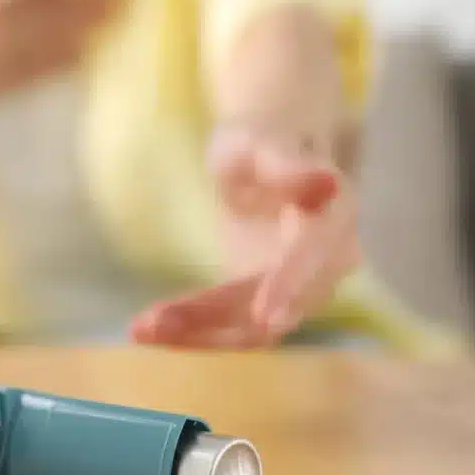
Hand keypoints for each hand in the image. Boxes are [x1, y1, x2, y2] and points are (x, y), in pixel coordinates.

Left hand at [130, 122, 360, 347]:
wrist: (263, 161)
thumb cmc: (262, 141)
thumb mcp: (263, 144)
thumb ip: (288, 167)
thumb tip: (327, 183)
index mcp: (332, 220)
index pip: (312, 259)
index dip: (290, 286)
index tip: (264, 317)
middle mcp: (325, 266)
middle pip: (276, 306)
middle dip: (218, 318)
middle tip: (156, 322)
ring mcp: (296, 293)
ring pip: (250, 329)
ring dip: (197, 333)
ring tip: (142, 328)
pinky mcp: (264, 307)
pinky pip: (232, 330)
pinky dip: (192, 332)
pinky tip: (147, 329)